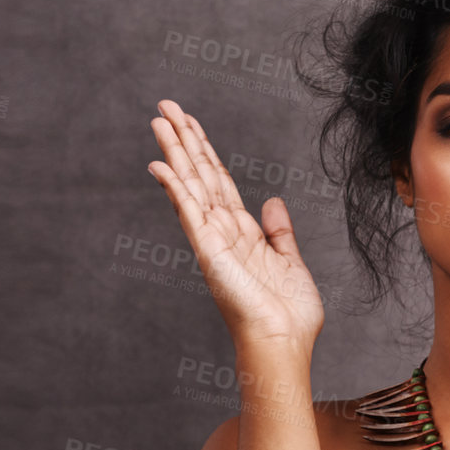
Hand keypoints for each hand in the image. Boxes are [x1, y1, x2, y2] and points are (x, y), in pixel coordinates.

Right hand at [147, 100, 325, 348]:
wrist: (284, 343)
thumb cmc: (289, 314)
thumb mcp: (291, 262)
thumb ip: (279, 232)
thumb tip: (274, 202)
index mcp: (242, 232)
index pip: (220, 181)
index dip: (206, 150)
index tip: (191, 123)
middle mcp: (222, 231)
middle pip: (200, 174)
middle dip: (184, 139)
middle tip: (165, 105)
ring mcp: (212, 240)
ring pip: (191, 184)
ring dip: (175, 151)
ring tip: (159, 119)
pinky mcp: (208, 251)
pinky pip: (189, 212)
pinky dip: (175, 188)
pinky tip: (160, 165)